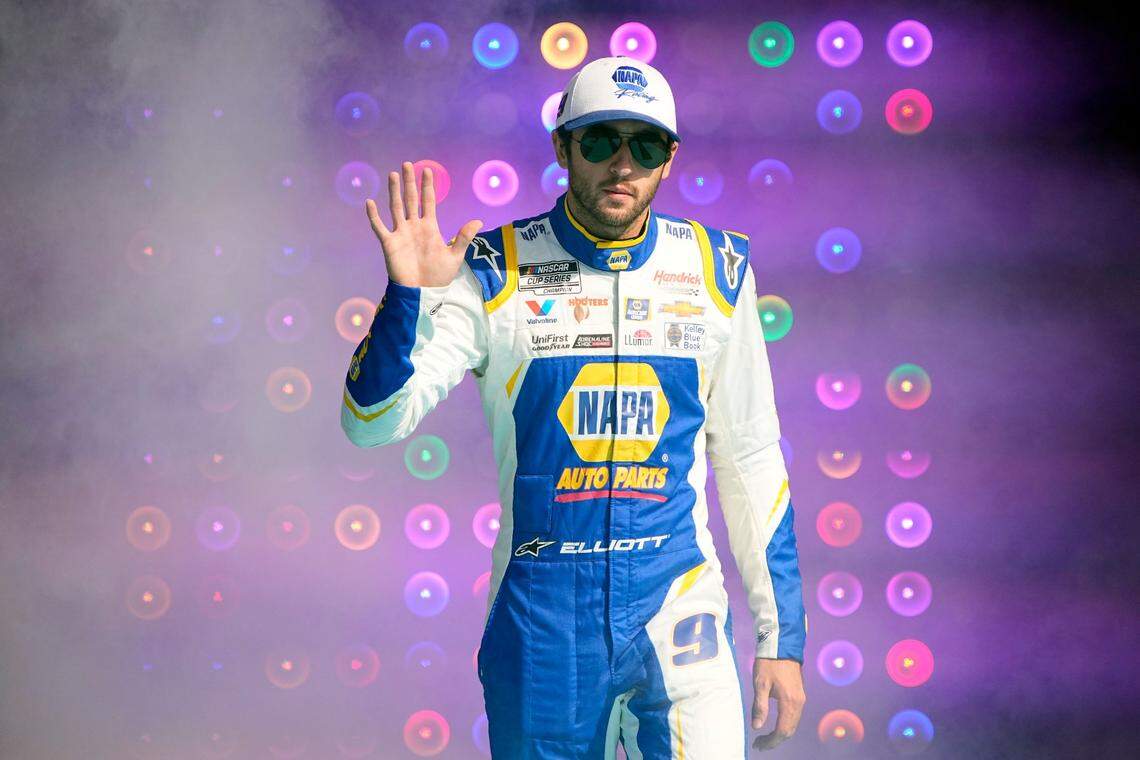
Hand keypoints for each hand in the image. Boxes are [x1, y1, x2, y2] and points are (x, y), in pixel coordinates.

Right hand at [365, 161, 482, 287]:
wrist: (422, 292)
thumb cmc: (439, 276)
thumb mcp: (455, 256)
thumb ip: (463, 237)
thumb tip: (479, 221)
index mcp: (430, 227)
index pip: (428, 201)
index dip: (427, 186)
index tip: (427, 170)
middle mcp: (414, 227)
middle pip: (410, 199)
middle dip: (409, 182)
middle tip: (407, 164)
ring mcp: (401, 234)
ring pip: (396, 207)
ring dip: (394, 191)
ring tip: (393, 175)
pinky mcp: (389, 244)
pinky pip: (379, 227)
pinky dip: (374, 216)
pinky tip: (370, 202)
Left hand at [750, 657, 805, 750]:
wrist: (781, 645)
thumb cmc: (769, 663)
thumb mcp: (760, 683)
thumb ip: (760, 707)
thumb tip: (757, 727)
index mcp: (789, 701)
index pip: (782, 730)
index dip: (771, 741)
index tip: (758, 744)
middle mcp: (799, 703)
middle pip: (789, 730)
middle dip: (775, 740)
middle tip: (759, 744)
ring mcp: (801, 699)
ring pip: (793, 724)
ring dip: (780, 734)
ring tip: (764, 738)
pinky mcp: (799, 695)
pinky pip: (794, 716)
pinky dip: (785, 725)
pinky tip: (774, 725)